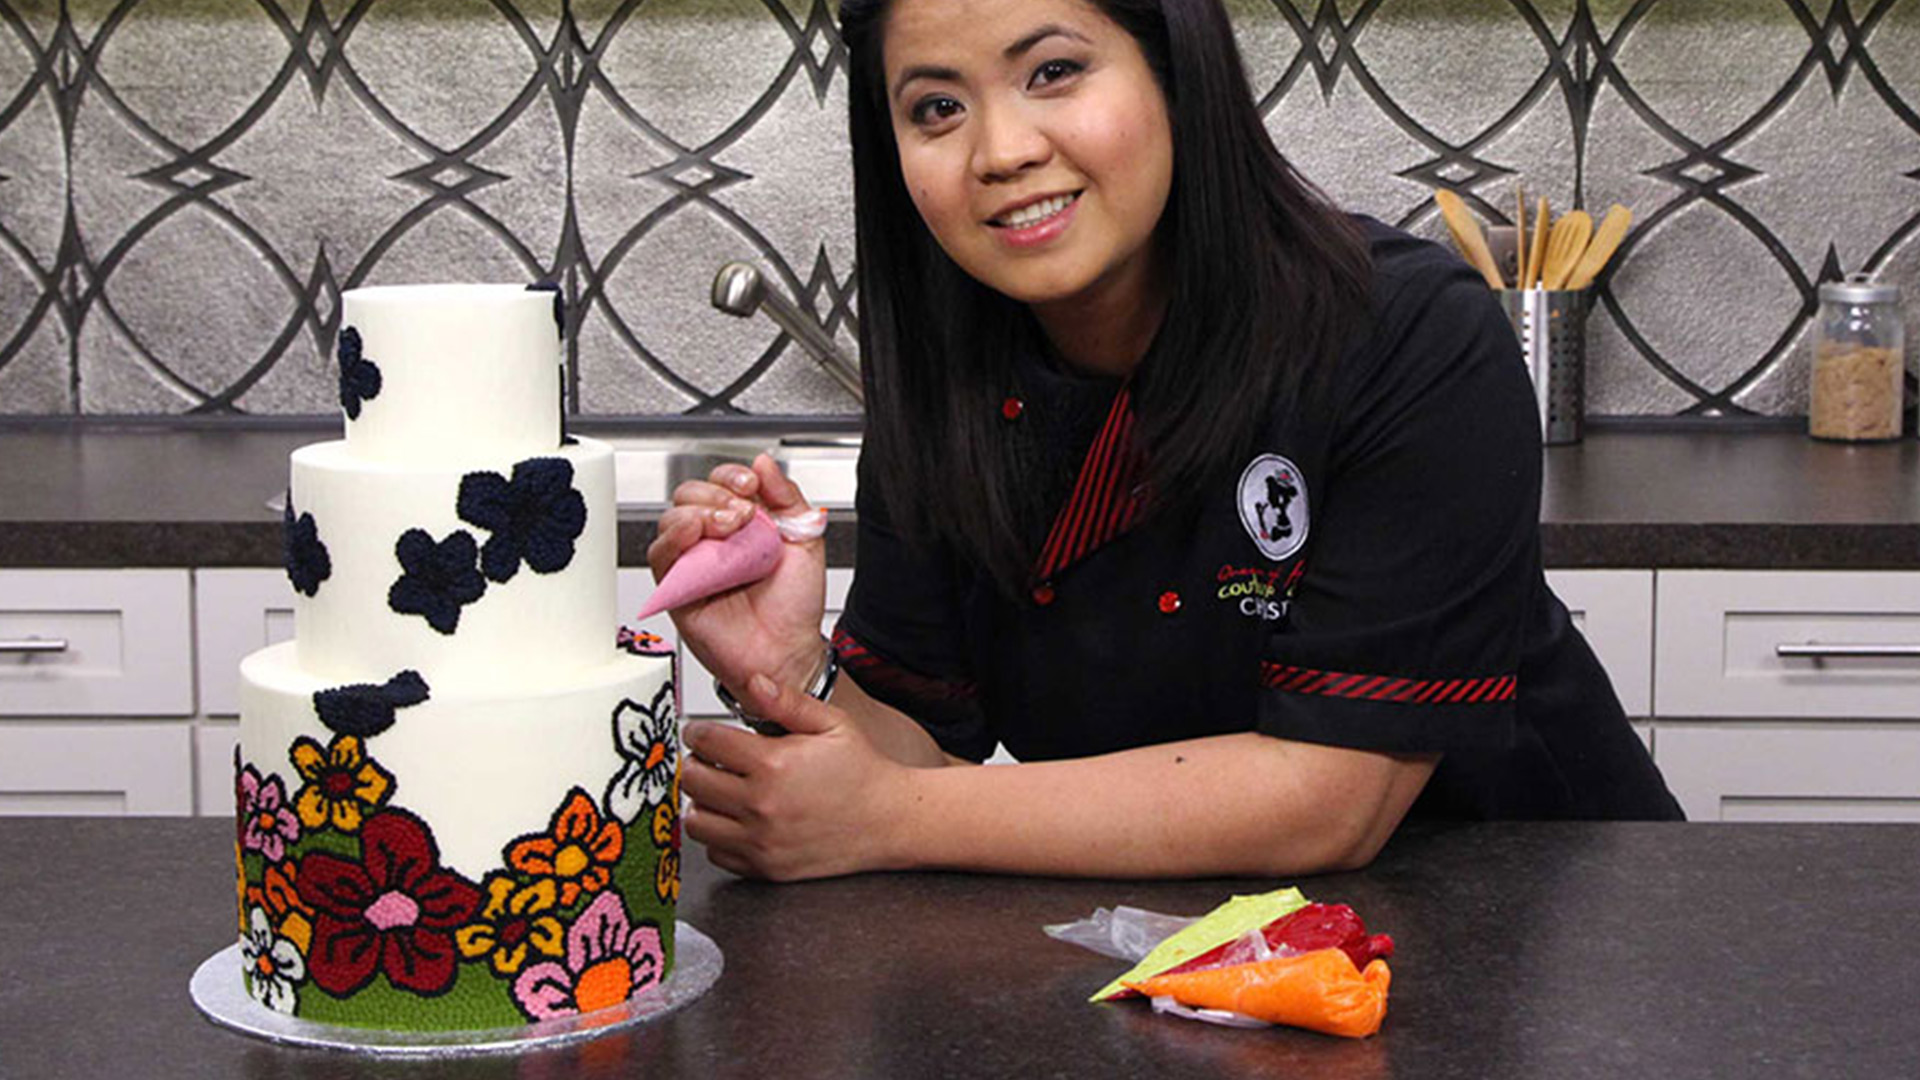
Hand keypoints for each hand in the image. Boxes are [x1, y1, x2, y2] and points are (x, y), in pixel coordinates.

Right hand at [647, 454, 826, 690]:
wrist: (788, 652)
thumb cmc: (794, 606)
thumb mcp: (805, 539)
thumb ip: (787, 496)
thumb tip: (764, 462)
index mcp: (743, 522)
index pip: (721, 482)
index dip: (732, 476)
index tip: (751, 484)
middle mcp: (714, 539)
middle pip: (690, 494)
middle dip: (715, 494)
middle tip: (742, 513)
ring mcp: (694, 562)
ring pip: (671, 519)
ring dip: (698, 513)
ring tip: (728, 527)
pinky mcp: (677, 587)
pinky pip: (660, 555)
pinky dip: (673, 538)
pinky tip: (695, 534)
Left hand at [680, 674, 908, 880]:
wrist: (890, 820)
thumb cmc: (863, 772)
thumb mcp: (832, 723)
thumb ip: (787, 701)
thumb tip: (754, 681)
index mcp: (774, 763)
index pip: (706, 741)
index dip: (698, 731)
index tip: (701, 732)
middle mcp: (762, 805)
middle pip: (692, 779)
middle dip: (694, 763)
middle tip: (707, 759)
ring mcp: (761, 840)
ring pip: (696, 820)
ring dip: (700, 801)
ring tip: (718, 790)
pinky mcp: (765, 867)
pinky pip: (716, 852)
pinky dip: (718, 836)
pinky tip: (735, 819)